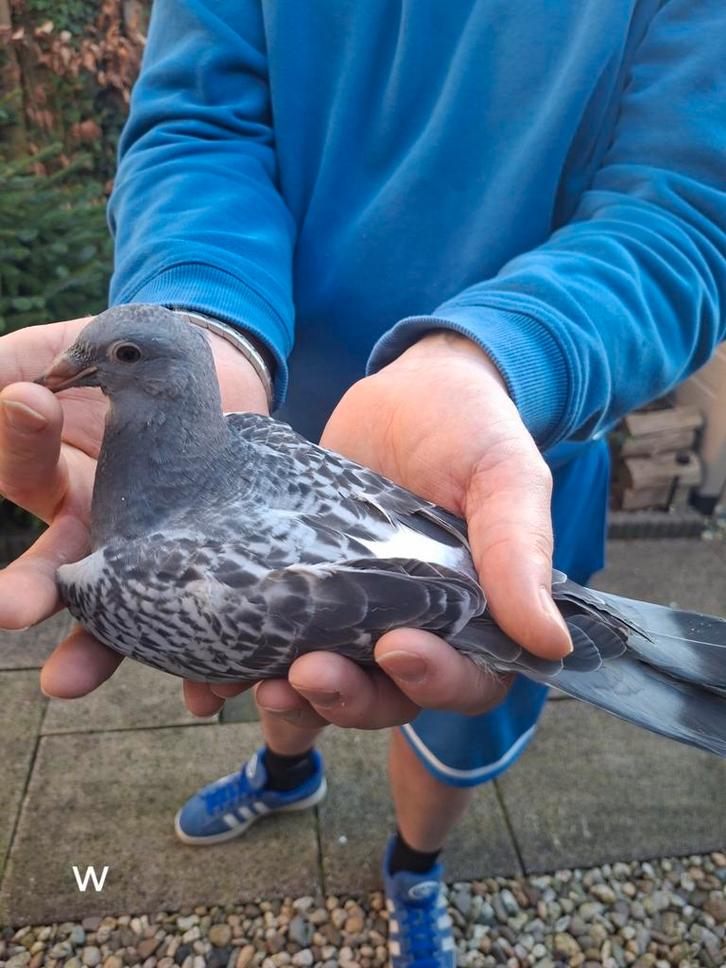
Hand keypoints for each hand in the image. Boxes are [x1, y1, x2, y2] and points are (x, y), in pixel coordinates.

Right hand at [0, 315, 267, 701]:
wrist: (195, 365)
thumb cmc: (110, 357)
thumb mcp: (53, 353)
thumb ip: (9, 367)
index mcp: (47, 479)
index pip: (20, 471)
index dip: (16, 444)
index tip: (23, 425)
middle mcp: (91, 525)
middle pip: (53, 571)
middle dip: (27, 591)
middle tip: (7, 611)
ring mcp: (144, 543)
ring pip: (119, 606)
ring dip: (96, 649)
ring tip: (66, 684)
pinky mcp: (199, 553)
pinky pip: (197, 604)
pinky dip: (199, 649)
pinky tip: (202, 690)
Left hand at [245, 330, 571, 730]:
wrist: (404, 386)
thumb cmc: (469, 426)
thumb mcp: (504, 475)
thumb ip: (519, 550)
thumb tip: (549, 641)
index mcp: (475, 615)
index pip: (466, 679)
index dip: (435, 680)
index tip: (399, 648)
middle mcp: (412, 626)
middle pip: (385, 696)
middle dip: (346, 697)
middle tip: (306, 673)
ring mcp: (349, 613)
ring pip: (323, 684)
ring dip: (289, 698)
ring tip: (254, 684)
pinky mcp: (297, 589)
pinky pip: (270, 644)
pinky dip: (238, 667)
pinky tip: (205, 678)